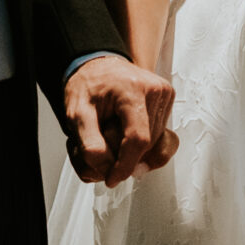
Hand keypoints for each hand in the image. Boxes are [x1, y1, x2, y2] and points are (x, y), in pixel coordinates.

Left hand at [63, 53, 175, 186]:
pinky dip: (144, 144)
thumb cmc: (87, 86)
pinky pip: (161, 137)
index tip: (112, 178)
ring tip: (114, 133)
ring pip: (155, 145)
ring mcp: (165, 94)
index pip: (138, 139)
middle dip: (124, 156)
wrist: (99, 66)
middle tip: (103, 142)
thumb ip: (89, 145)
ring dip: (134, 151)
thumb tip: (107, 169)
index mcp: (132, 89)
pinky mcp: (168, 100)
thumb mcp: (76, 115)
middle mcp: (155, 90)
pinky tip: (128, 134)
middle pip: (146, 145)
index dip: (125, 165)